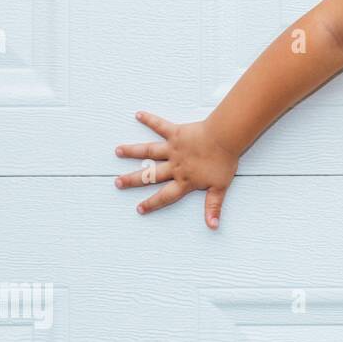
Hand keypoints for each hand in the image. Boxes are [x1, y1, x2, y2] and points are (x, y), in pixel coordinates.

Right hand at [113, 111, 239, 228]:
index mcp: (184, 180)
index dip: (153, 203)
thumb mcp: (220, 188)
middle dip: (133, 180)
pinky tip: (139, 114)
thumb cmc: (224, 162)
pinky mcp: (176, 133)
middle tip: (117, 182)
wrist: (225, 139)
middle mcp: (174, 166)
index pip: (165, 196)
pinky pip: (160, 126)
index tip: (139, 209)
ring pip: (149, 152)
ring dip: (132, 151)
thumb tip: (213, 226)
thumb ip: (213, 206)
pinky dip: (150, 119)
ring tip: (117, 151)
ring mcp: (173, 149)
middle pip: (150, 175)